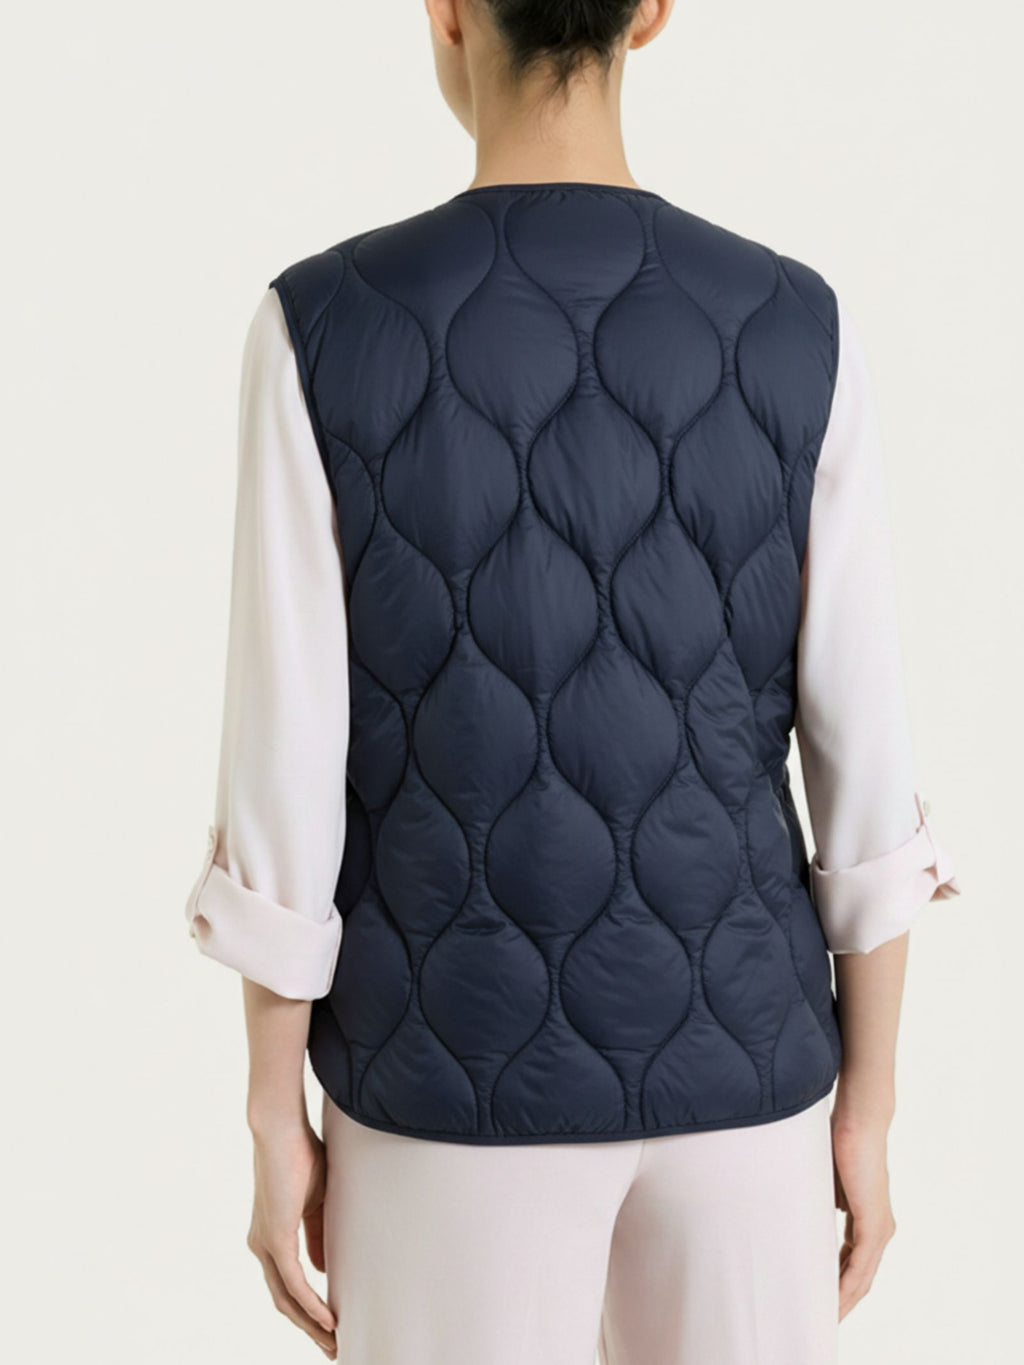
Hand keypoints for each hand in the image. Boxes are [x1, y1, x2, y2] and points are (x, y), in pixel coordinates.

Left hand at [246, 1119, 337, 1357]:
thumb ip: (317, 1235)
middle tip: (333, 1349)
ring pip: (286, 1299)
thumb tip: (324, 1269)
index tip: (332, 1328)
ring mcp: (265, 1244)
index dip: (308, 1310)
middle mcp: (261, 1246)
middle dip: (310, 1329)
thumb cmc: (300, 1155)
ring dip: (311, 1324)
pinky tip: (327, 1320)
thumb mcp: (316, 1202)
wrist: (281, 1128)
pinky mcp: (275, 1237)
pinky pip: (292, 1283)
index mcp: (270, 1237)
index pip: (288, 1286)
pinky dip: (310, 1305)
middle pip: (284, 1302)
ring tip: (334, 1342)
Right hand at [830, 1113, 897, 1320]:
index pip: (852, 1262)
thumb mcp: (826, 1180)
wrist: (859, 1121)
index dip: (836, 1282)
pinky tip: (834, 1301)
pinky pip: (861, 1267)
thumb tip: (807, 1210)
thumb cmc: (840, 1141)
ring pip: (862, 1278)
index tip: (819, 1298)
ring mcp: (879, 1229)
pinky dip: (847, 1287)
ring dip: (844, 1301)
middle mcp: (879, 1229)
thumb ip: (823, 1200)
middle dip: (841, 1301)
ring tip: (825, 1319)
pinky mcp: (875, 1225)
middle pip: (860, 1278)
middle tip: (820, 1320)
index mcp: (868, 1219)